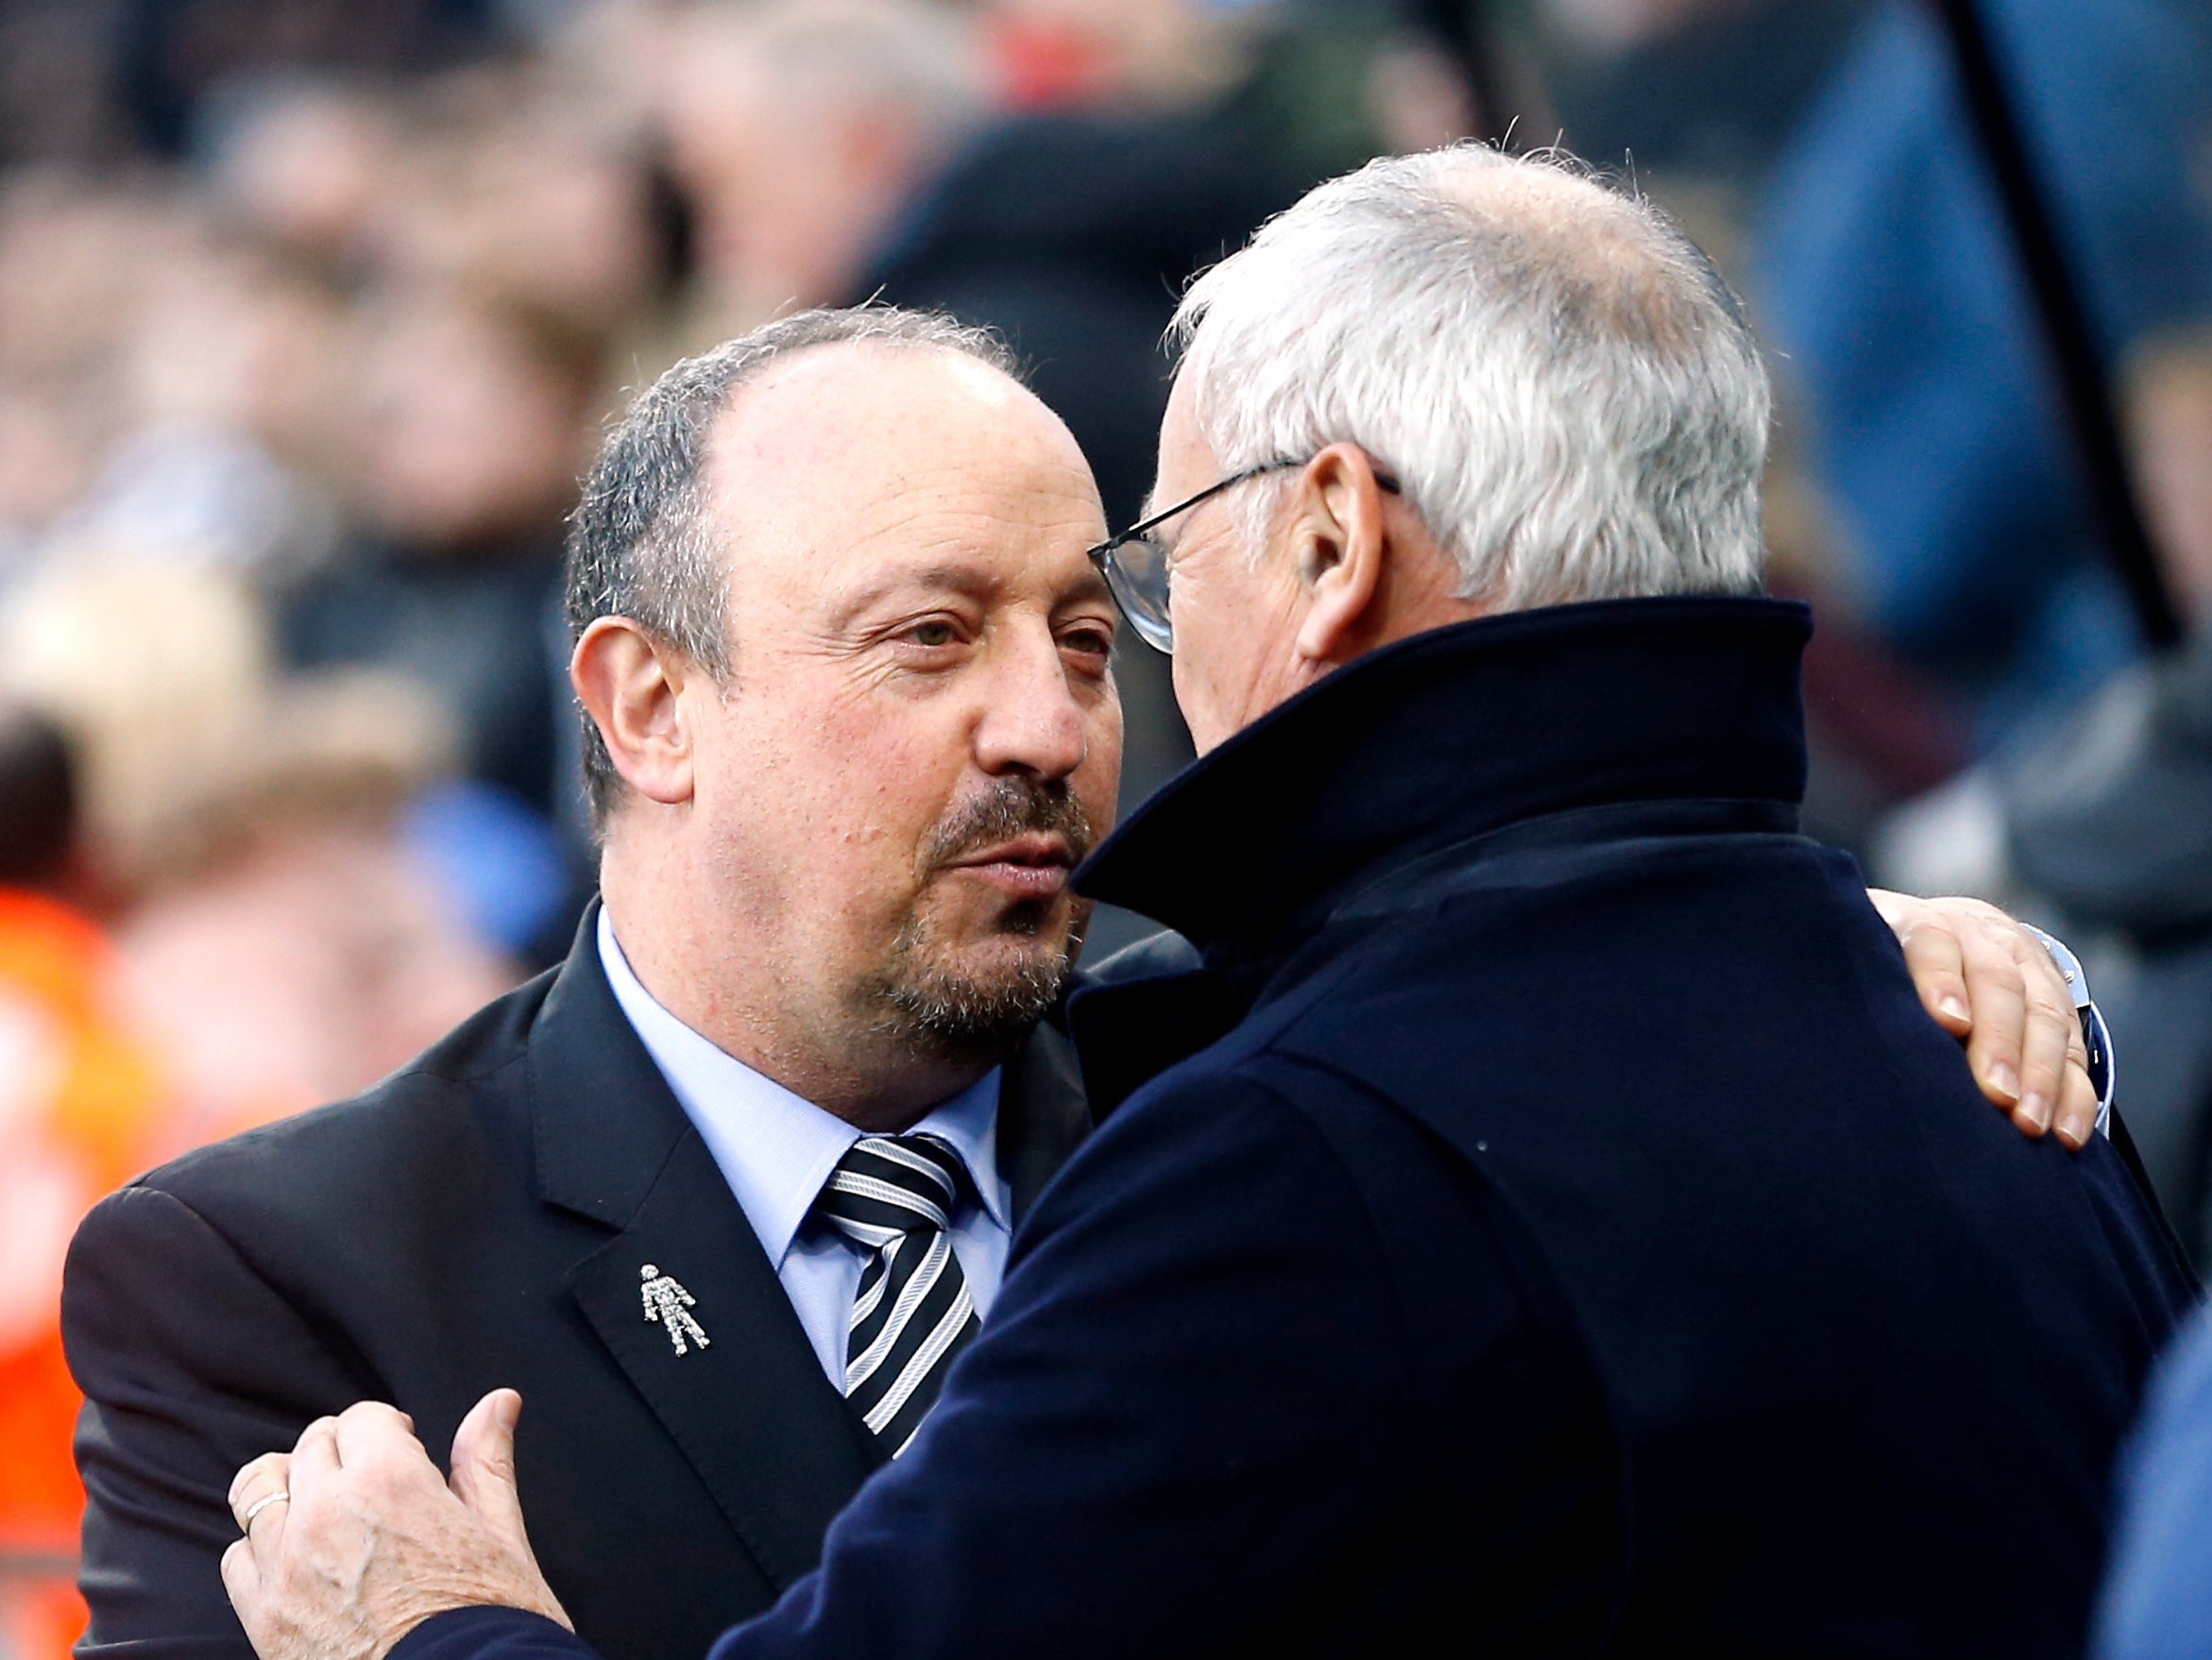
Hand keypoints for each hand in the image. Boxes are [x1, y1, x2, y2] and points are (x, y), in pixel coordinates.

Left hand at [223, 1393, 568, 1659]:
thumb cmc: (491, 1623)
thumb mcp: (501, 1533)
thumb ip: (486, 1460)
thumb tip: (499, 1402)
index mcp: (390, 1480)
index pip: (363, 1418)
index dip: (389, 1428)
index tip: (404, 1447)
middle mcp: (327, 1512)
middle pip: (310, 1446)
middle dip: (342, 1449)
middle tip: (370, 1477)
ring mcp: (287, 1566)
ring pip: (258, 1489)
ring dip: (291, 1487)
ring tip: (320, 1506)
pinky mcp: (264, 1618)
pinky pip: (236, 1558)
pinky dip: (261, 1549)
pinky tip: (297, 1560)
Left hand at [1869, 891, 2097, 1149]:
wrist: (1945, 933)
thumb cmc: (1877, 963)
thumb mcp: (1856, 954)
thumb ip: (1845, 976)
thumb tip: (1803, 1024)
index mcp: (1919, 923)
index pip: (1932, 942)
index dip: (1940, 980)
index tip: (1947, 1024)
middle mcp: (1979, 938)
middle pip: (1998, 983)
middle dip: (2000, 1042)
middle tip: (1996, 1096)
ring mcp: (2026, 968)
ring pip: (2046, 1016)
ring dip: (2043, 1076)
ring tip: (2030, 1125)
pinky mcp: (2058, 1003)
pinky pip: (2077, 1050)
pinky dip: (2074, 1094)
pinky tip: (2068, 1133)